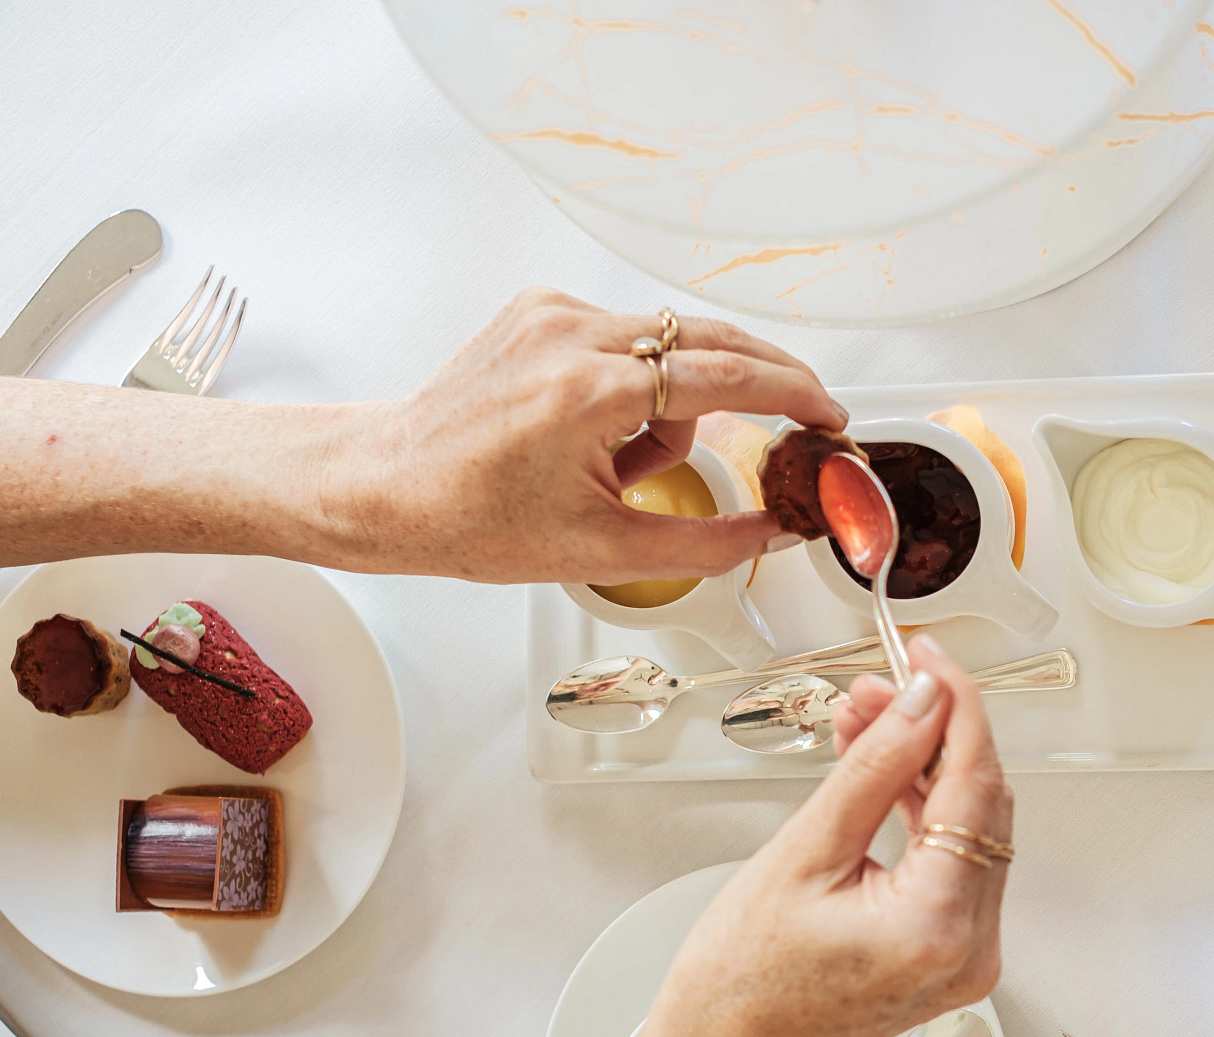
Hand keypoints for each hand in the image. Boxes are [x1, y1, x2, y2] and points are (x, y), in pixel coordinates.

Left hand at [330, 288, 847, 583]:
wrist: (386, 487)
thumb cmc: (469, 519)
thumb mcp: (605, 549)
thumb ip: (711, 541)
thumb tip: (778, 530)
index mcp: (589, 390)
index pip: (725, 373)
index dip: (792, 393)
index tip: (828, 413)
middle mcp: (571, 332)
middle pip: (708, 340)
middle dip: (758, 384)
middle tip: (795, 419)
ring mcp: (552, 312)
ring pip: (667, 345)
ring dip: (675, 401)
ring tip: (626, 468)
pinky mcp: (538, 309)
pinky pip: (624, 338)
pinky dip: (634, 385)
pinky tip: (598, 433)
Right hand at [642, 633, 1009, 1036]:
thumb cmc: (740, 985)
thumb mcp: (804, 852)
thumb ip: (874, 768)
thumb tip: (921, 703)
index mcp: (937, 926)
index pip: (974, 784)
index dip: (956, 706)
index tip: (929, 658)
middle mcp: (969, 949)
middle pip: (981, 804)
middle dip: (937, 732)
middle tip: (887, 682)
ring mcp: (966, 958)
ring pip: (971, 829)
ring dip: (926, 767)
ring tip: (869, 717)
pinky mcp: (949, 957)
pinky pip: (954, 863)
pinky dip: (923, 813)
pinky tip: (883, 770)